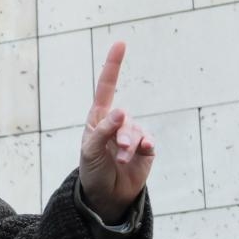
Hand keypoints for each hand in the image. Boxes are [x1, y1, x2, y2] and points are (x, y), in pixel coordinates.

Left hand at [78, 42, 154, 222]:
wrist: (106, 195)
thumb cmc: (92, 170)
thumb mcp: (90, 150)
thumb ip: (103, 130)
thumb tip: (121, 111)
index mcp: (98, 119)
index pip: (106, 88)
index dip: (113, 66)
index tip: (120, 43)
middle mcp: (116, 124)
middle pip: (123, 118)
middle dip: (121, 134)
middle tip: (118, 150)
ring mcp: (132, 135)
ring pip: (136, 131)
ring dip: (129, 147)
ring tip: (122, 161)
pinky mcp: (145, 149)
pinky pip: (148, 141)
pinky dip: (144, 147)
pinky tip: (143, 152)